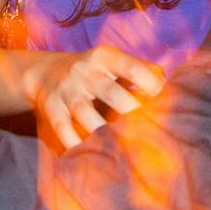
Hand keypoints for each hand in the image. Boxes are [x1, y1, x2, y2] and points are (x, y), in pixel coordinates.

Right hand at [18, 44, 165, 148]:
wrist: (44, 72)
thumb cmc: (93, 71)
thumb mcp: (113, 61)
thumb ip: (141, 69)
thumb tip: (167, 83)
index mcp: (105, 56)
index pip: (133, 69)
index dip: (151, 86)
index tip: (160, 102)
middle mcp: (85, 71)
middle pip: (113, 95)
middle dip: (131, 115)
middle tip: (145, 132)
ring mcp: (66, 90)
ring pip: (88, 116)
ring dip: (105, 133)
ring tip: (120, 147)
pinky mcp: (51, 108)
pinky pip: (64, 130)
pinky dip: (77, 144)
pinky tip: (91, 153)